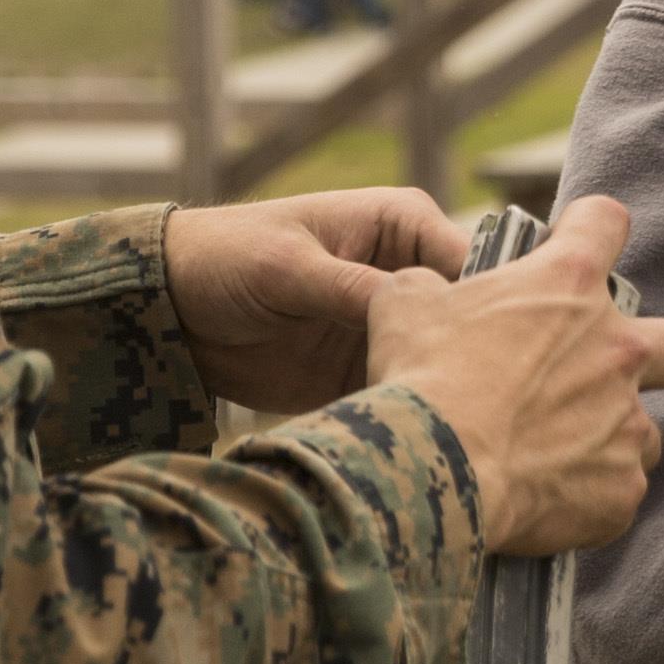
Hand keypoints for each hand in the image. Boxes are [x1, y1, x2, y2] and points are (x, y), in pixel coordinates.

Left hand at [166, 185, 465, 410]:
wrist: (172, 311)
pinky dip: (411, 414)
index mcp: (403, 225)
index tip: (491, 342)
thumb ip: (351, 286)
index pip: (469, 260)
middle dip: (474, 351)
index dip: (488, 298)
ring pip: (441, 359)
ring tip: (457, 425)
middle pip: (466, 315)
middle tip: (486, 394)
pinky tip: (420, 438)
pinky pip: (405, 393)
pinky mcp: (369, 370)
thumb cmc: (228, 257)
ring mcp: (391, 326)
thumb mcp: (289, 266)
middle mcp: (408, 275)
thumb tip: (416, 310)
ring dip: (445, 388)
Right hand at [359, 193, 663, 555]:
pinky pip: (618, 491)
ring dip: (610, 436)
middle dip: (651, 357)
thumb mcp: (405, 303)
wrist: (432, 469)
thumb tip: (429, 292)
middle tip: (598, 374)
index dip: (590, 230)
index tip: (572, 246)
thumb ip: (431, 285)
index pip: (605, 224)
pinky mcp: (621, 489)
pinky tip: (546, 499)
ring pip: (645, 431)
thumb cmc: (420, 376)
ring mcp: (628, 423)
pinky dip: (588, 495)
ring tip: (555, 454)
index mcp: (568, 285)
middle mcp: (617, 349)